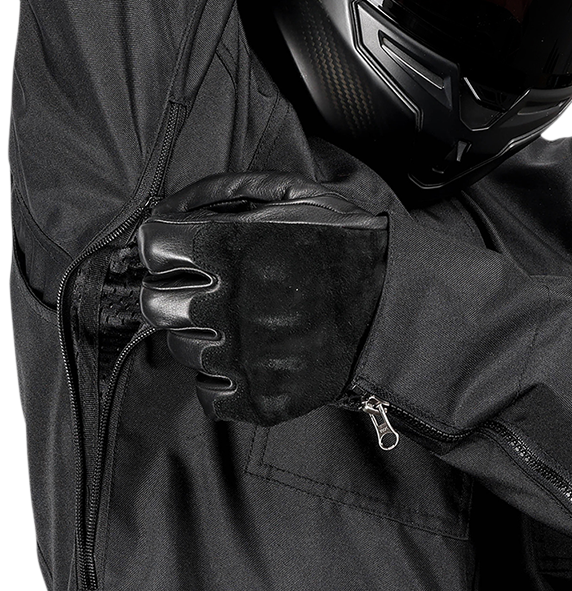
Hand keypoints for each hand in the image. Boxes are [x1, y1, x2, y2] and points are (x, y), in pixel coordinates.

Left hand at [137, 174, 387, 424]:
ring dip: (203, 335)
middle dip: (175, 293)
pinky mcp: (262, 400)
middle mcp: (230, 304)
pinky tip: (248, 360)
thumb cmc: (347, 247)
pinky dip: (222, 380)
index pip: (152, 248)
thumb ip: (227, 190)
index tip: (184, 253)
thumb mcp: (296, 195)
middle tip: (206, 291)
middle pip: (156, 304)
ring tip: (241, 325)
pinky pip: (209, 396)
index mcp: (232, 247)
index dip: (168, 248)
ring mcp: (245, 358)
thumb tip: (168, 207)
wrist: (401, 311)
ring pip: (182, 349)